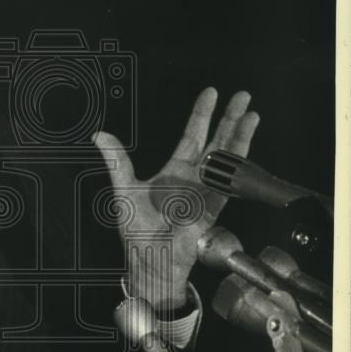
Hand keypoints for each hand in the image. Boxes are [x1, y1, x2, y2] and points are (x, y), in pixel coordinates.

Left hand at [93, 88, 259, 311]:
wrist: (152, 257)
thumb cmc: (137, 230)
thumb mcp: (124, 189)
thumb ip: (116, 161)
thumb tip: (99, 136)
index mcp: (174, 171)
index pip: (192, 135)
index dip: (202, 115)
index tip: (211, 94)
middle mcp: (194, 177)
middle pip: (216, 140)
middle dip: (229, 117)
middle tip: (241, 95)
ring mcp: (207, 189)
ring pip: (228, 155)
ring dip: (240, 133)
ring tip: (250, 112)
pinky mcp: (216, 203)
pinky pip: (231, 178)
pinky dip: (239, 159)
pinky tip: (247, 141)